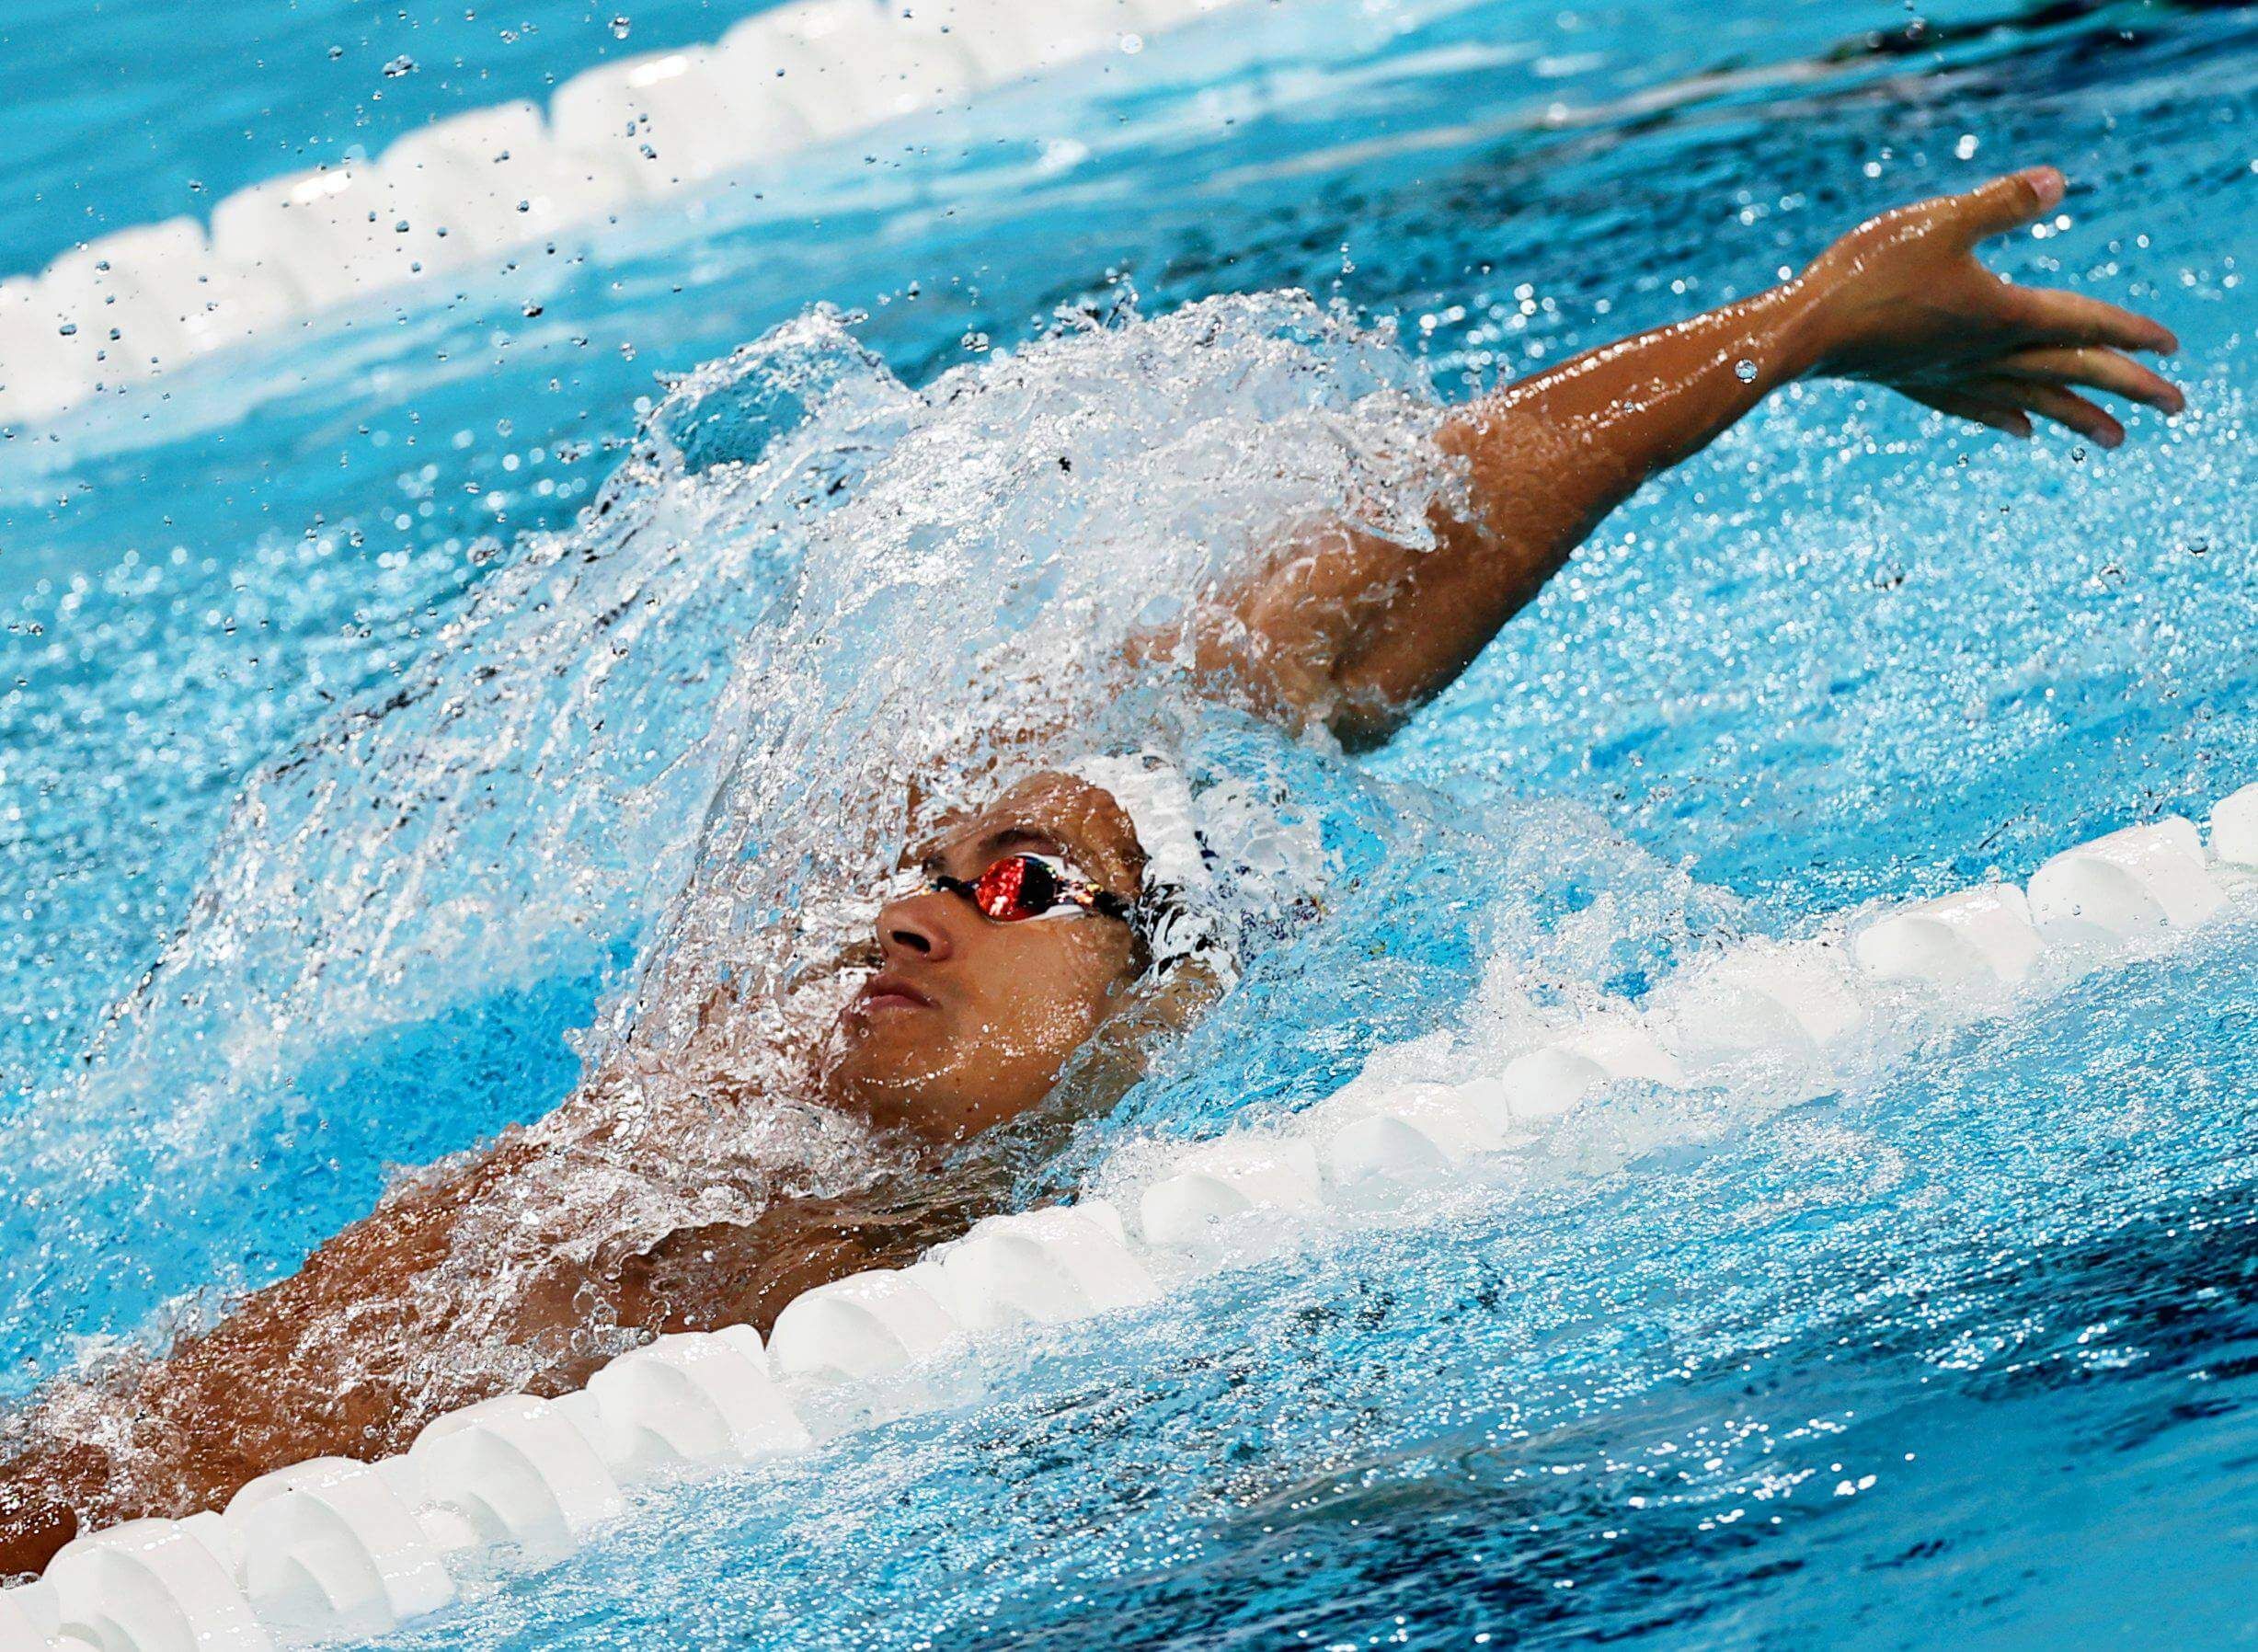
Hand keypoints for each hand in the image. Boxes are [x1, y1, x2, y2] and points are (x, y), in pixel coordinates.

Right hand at [1798, 166, 2182, 444]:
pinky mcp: (1917, 382)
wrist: (1801, 333)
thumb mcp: (1939, 223)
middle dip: (2127, 388)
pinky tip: (2023, 431)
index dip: (2129, 333)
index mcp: (2001, 314)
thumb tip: (2058, 182)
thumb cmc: (1867, 274)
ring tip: (2116, 439)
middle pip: (2070, 372)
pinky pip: (1976, 407)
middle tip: (2177, 407)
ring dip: (2078, 417)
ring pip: (2031, 400)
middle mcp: (1985, 352)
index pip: (2082, 324)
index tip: (2172, 350)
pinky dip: (2006, 418)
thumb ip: (2001, 204)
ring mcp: (1951, 373)